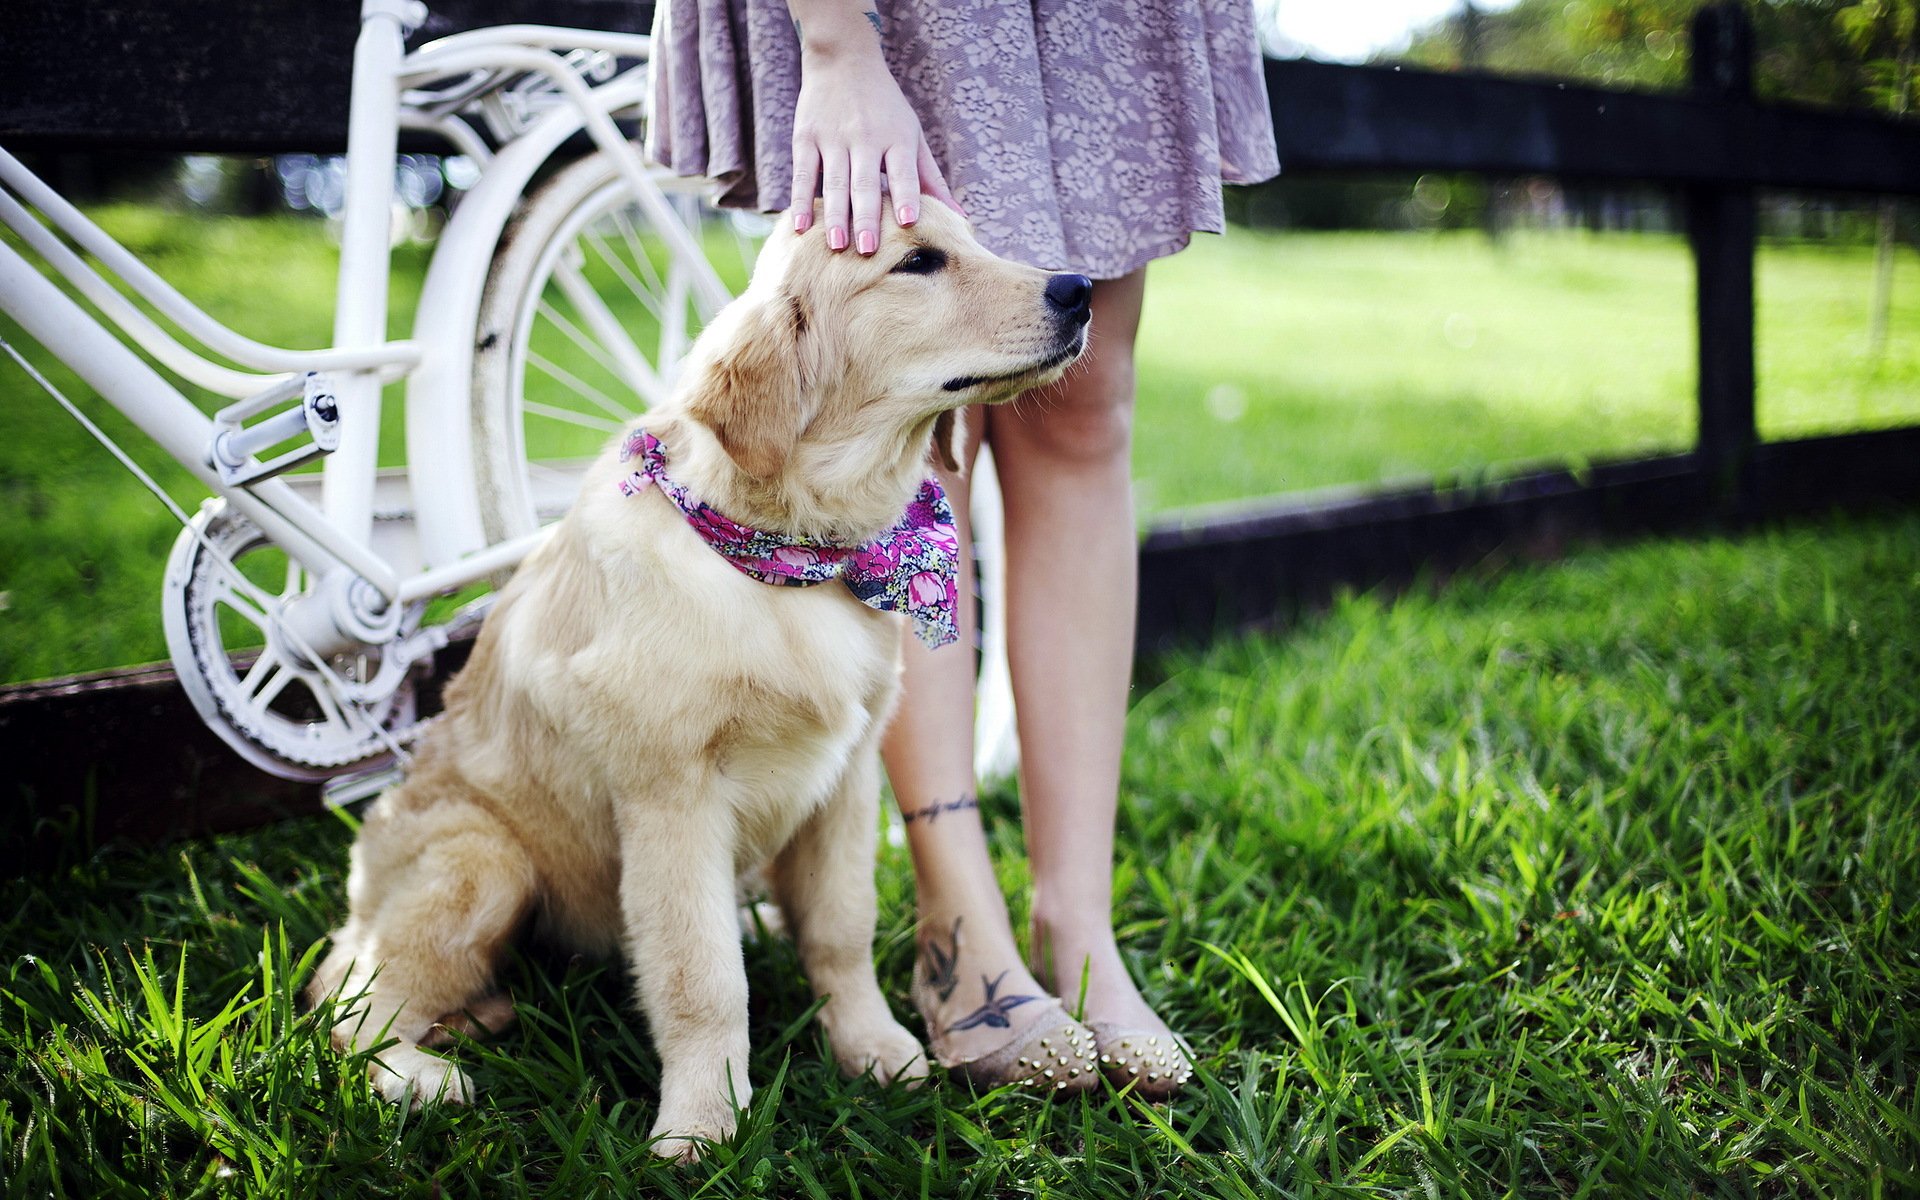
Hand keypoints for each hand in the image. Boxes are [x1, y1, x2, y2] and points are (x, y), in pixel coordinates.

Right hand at [788, 11, 959, 253]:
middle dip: (866, 217)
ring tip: (837, 245)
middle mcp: (865, 137)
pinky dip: (801, 201)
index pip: (903, 171)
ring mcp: (833, 137)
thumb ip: (930, 177)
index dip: (906, 195)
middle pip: (865, 183)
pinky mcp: (806, 137)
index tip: (909, 221)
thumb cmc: (885, 106)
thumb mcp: (912, 134)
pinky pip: (803, 174)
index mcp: (897, 137)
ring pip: (834, 182)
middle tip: (867, 249)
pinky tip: (800, 226)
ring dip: (835, 216)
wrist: (843, 59)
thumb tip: (959, 215)